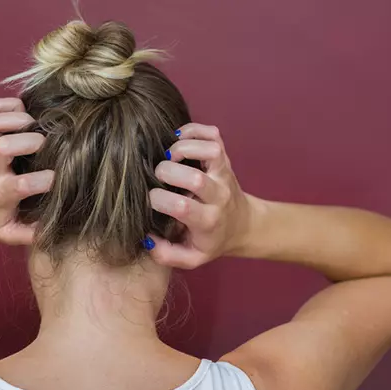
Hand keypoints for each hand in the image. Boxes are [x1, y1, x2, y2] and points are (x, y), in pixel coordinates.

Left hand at [0, 98, 53, 243]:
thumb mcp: (8, 234)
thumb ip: (31, 234)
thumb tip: (55, 227)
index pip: (22, 184)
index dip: (44, 181)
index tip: (55, 181)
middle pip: (5, 145)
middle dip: (32, 142)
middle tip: (45, 148)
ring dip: (19, 119)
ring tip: (33, 127)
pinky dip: (10, 105)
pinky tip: (22, 116)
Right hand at [147, 123, 253, 268]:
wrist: (244, 226)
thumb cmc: (211, 241)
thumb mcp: (190, 258)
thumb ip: (165, 254)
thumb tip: (146, 237)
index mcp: (207, 221)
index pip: (181, 206)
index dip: (158, 200)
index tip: (151, 201)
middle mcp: (218, 195)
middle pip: (194, 178)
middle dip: (167, 172)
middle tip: (158, 176)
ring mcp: (223, 173)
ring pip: (210, 150)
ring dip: (183, 148)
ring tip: (169, 156)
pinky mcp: (225, 158)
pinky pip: (213, 135)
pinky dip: (194, 130)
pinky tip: (179, 139)